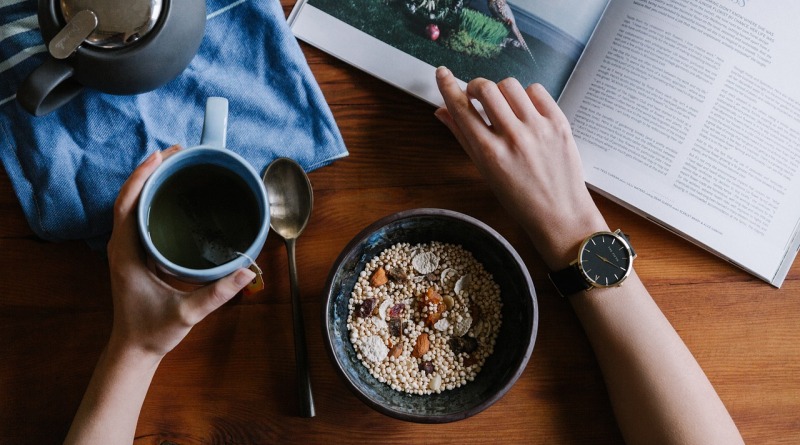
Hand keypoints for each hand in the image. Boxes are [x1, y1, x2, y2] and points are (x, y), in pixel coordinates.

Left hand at [106, 145, 255, 360]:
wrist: (134, 349)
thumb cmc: (153, 331)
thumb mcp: (187, 313)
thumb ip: (217, 293)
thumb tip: (247, 271)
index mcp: (126, 254)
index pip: (127, 205)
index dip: (142, 177)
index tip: (161, 156)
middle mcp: (122, 246)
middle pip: (129, 197)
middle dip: (150, 171)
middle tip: (178, 153)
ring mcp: (127, 250)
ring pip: (132, 205)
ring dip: (151, 182)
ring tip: (176, 165)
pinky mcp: (135, 255)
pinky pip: (139, 218)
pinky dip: (152, 199)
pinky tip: (172, 195)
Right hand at [434, 67, 607, 268]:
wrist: (560, 214)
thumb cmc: (519, 198)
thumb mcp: (485, 171)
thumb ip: (463, 138)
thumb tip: (442, 111)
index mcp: (489, 153)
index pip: (461, 109)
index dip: (448, 86)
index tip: (442, 73)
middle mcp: (513, 137)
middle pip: (486, 88)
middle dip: (476, 86)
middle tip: (477, 96)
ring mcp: (538, 128)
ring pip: (510, 85)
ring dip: (501, 91)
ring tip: (505, 106)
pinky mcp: (559, 123)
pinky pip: (536, 90)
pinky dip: (526, 95)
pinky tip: (526, 110)